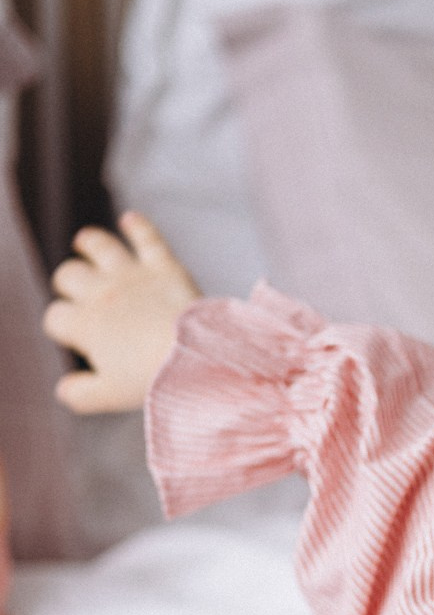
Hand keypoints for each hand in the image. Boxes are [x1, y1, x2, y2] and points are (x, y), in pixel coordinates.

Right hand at [44, 212, 201, 412]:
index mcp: (86, 325)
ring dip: (90, 243)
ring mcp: (132, 275)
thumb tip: (65, 390)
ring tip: (85, 242)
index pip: (56, 317)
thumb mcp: (109, 396)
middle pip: (69, 275)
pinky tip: (130, 218)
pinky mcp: (163, 266)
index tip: (74, 335)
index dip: (61, 326)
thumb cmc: (152, 379)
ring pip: (99, 246)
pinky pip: (147, 237)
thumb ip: (81, 394)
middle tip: (76, 290)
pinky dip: (137, 225)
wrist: (195, 359)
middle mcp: (103, 293)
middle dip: (68, 283)